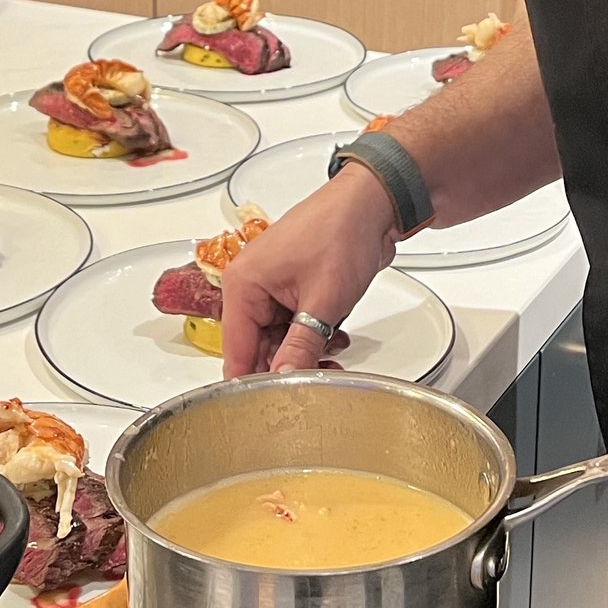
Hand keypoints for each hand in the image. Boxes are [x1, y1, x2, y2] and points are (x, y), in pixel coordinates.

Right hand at [220, 165, 398, 376]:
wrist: (372, 204)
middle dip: (288, 365)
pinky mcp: (292, 288)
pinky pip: (294, 325)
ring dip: (305, 351)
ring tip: (333, 354)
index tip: (275, 404)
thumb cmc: (342, 231)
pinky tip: (335, 336)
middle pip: (258, 349)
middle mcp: (250, 286)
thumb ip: (301, 346)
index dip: (255, 382)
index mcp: (243, 285)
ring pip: (279, 339)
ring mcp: (272, 287)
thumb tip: (285, 378)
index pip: (235, 352)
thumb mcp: (323, 301)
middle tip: (319, 378)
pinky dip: (314, 335)